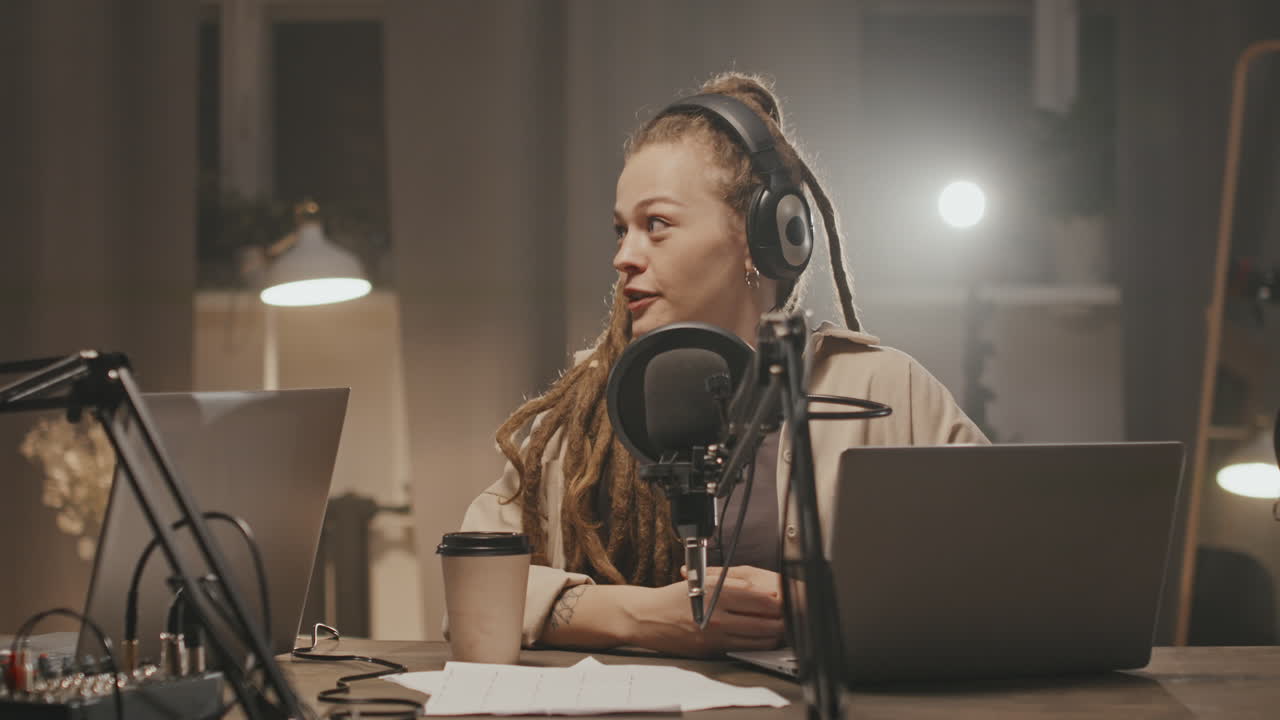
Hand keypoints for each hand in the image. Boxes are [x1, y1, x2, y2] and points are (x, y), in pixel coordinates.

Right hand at [627, 565, 783, 657]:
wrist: (648, 617)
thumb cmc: (674, 597)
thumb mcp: (704, 580)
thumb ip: (735, 584)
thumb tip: (765, 591)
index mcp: (718, 592)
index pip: (763, 599)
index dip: (781, 601)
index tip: (789, 599)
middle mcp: (719, 615)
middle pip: (767, 622)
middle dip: (783, 619)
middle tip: (790, 615)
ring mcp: (717, 635)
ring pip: (760, 639)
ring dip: (774, 634)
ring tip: (780, 627)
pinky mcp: (713, 649)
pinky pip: (745, 648)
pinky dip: (758, 644)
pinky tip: (762, 638)